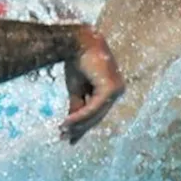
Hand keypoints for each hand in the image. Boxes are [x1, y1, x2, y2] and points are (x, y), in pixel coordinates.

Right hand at [60, 27, 123, 144]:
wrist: (76, 41)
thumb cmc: (77, 60)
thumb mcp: (76, 88)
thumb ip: (77, 105)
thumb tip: (71, 124)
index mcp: (112, 89)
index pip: (98, 111)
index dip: (84, 124)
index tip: (70, 136)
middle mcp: (118, 90)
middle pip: (98, 115)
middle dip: (81, 128)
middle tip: (65, 138)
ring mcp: (116, 90)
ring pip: (96, 114)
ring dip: (78, 124)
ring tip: (63, 131)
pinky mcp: (110, 89)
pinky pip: (94, 107)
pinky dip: (80, 116)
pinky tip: (67, 122)